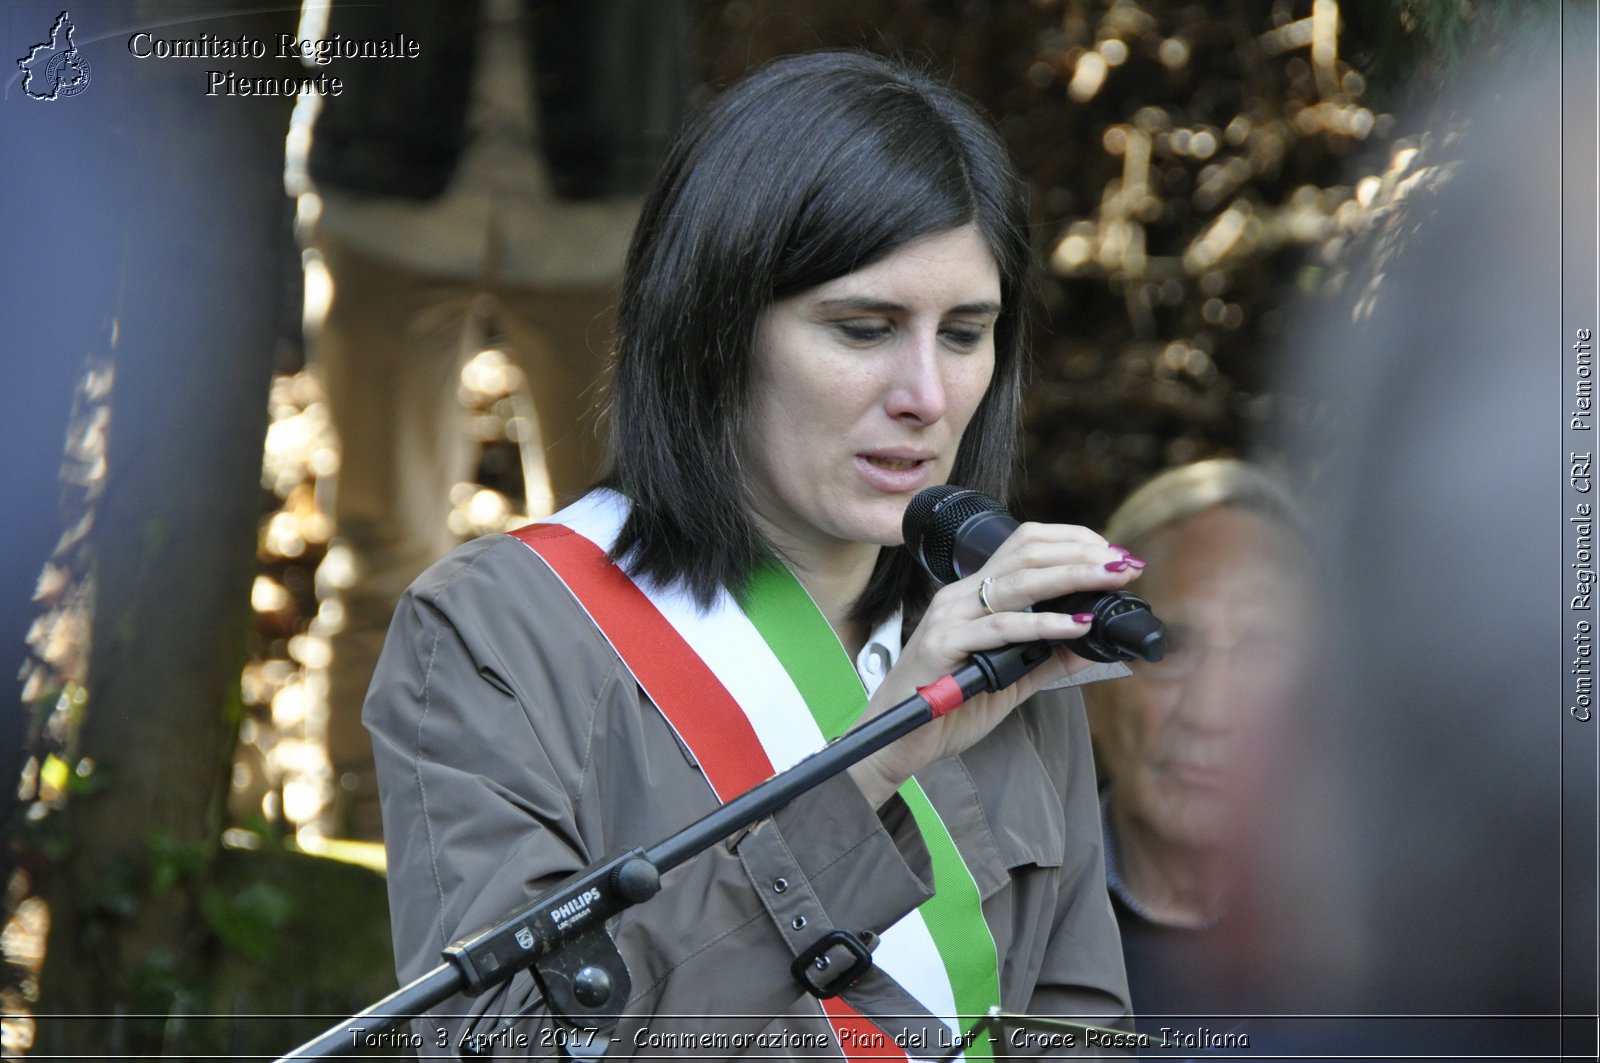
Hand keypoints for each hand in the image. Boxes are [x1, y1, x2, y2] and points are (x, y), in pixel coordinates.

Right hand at [847, 523, 1144, 806]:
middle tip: (1125, 563)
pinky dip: (1044, 624)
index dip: (1073, 542)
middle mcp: (960, 596)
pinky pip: (1000, 627)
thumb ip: (1049, 656)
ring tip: (1112, 578)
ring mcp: (950, 616)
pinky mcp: (944, 644)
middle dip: (1082, 553)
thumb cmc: (949, 707)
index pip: (1026, 544)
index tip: (1114, 556)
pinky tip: (1078, 625)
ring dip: (1073, 575)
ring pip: (1018, 581)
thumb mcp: (1012, 677)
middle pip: (1027, 552)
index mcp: (974, 595)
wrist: (899, 740)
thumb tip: (1097, 641)